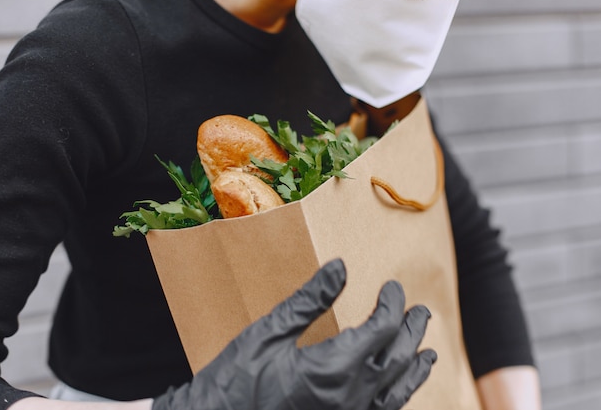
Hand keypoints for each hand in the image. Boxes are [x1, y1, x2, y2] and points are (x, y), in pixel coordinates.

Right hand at [152, 258, 435, 409]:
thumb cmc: (236, 380)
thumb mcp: (269, 333)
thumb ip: (310, 300)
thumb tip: (340, 267)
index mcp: (334, 368)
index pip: (381, 329)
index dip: (392, 305)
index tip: (391, 288)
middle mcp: (351, 397)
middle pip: (397, 359)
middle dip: (412, 331)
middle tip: (420, 311)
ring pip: (398, 392)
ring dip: (416, 368)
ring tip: (428, 352)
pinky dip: (398, 397)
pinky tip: (399, 391)